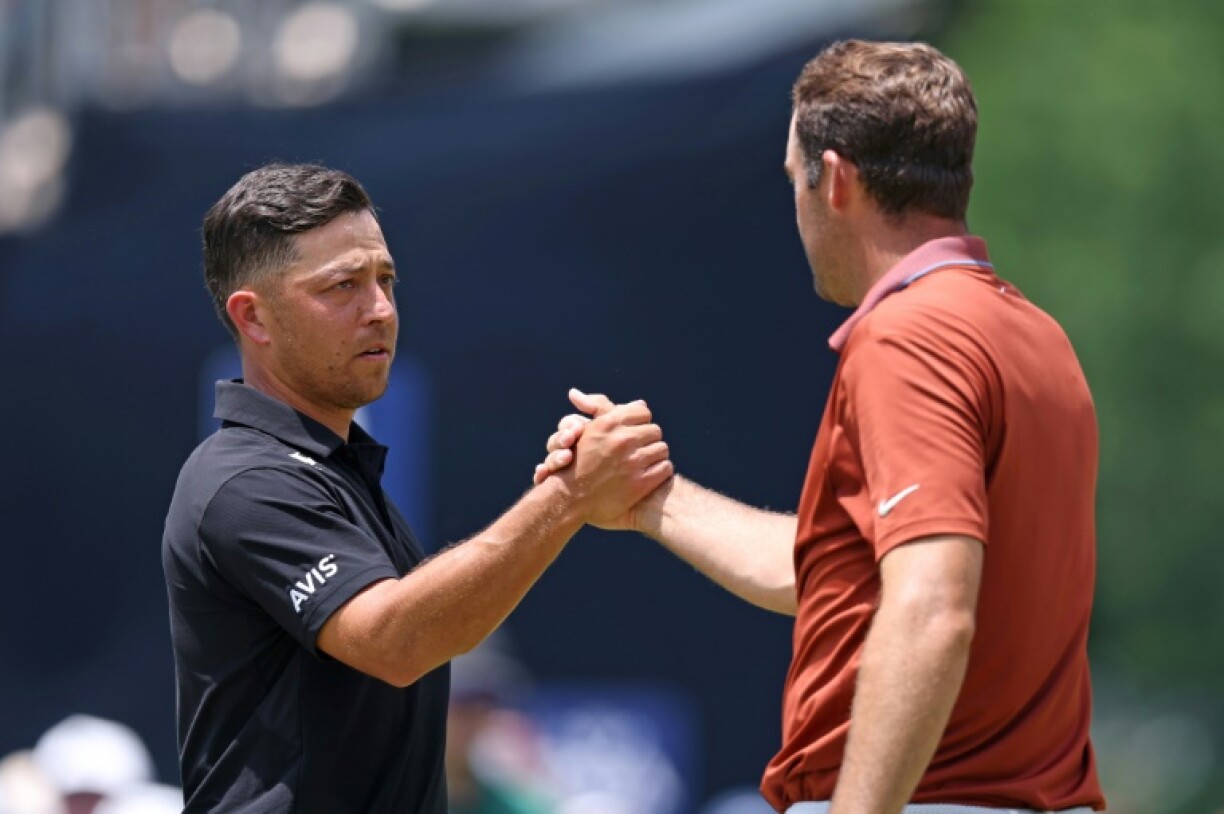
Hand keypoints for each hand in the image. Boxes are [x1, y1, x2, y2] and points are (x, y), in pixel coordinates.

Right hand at [545, 389, 671, 527]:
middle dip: (648, 440)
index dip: (639, 424)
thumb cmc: (578, 462)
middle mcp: (622, 440)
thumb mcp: (589, 431)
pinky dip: (660, 472)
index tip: (633, 434)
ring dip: (655, 456)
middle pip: (655, 431)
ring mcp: (632, 462)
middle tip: (638, 451)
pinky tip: (650, 476)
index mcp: (609, 423)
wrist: (571, 499)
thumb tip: (641, 403)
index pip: (642, 413)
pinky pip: (665, 468)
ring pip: (662, 449)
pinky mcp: (640, 483)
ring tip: (644, 463)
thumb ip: (612, 412)